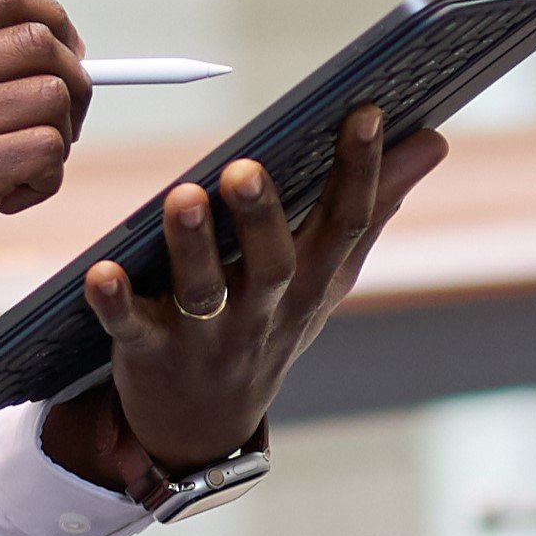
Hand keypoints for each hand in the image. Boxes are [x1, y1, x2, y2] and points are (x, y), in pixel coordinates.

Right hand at [0, 0, 91, 341]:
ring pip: (53, 98)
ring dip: (55, 140)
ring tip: (15, 173)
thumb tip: (33, 55)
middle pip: (41, 42)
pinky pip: (49, 151)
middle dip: (70, 82)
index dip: (49, 19)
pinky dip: (45, 180)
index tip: (62, 54)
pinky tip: (6, 201)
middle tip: (56, 124)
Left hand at [43, 106, 446, 488]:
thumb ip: (373, 207)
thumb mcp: (327, 274)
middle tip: (245, 167)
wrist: (205, 424)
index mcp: (312, 283)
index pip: (345, 225)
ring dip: (192, 246)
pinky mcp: (149, 352)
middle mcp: (265, 311)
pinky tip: (102, 271)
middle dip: (261, 216)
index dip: (361, 170)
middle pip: (273, 264)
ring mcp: (207, 337)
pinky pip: (132, 328)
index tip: (366, 111)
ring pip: (203, 292)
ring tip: (183, 197)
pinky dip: (116, 302)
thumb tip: (433, 140)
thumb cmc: (271, 320)